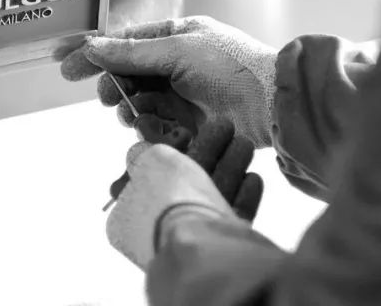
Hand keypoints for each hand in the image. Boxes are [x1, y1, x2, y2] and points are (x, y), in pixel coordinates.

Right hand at [61, 16, 278, 147]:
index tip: (66, 66)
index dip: (96, 54)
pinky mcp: (190, 123)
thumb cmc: (234, 67)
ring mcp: (184, 95)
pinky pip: (157, 125)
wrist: (274, 106)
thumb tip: (93, 46)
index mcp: (177, 36)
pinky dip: (153, 128)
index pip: (125, 42)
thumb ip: (133, 52)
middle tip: (108, 99)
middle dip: (115, 87)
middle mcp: (178, 63)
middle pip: (129, 76)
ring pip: (140, 103)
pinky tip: (157, 129)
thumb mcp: (179, 50)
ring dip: (133, 109)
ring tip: (136, 114)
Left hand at [107, 129, 255, 268]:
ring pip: (210, 198)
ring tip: (245, 143)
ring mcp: (186, 243)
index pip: (147, 178)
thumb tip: (138, 152)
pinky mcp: (218, 252)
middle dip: (209, 152)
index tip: (187, 134)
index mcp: (126, 218)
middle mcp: (153, 232)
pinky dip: (242, 198)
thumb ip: (146, 152)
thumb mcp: (152, 161)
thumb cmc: (170, 200)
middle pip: (184, 184)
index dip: (168, 151)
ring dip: (229, 167)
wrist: (202, 243)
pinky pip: (229, 219)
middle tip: (227, 129)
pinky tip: (253, 178)